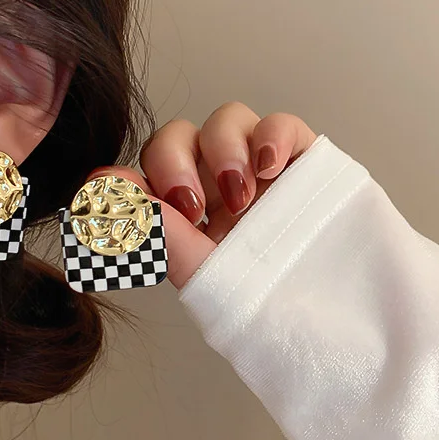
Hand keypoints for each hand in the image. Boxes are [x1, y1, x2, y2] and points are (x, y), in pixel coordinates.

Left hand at [88, 102, 316, 288]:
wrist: (333, 320)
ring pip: (227, 120)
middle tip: (190, 207)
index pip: (152, 170)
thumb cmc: (270, 304)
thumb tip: (105, 187)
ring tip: (241, 199)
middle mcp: (221, 186)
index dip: (142, 174)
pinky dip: (272, 135)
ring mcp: (263, 170)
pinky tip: (270, 167)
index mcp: (192, 214)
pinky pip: (282, 124)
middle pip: (181, 137)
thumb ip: (157, 231)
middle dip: (175, 162)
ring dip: (223, 151)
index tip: (136, 199)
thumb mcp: (205, 274)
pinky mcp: (304, 159)